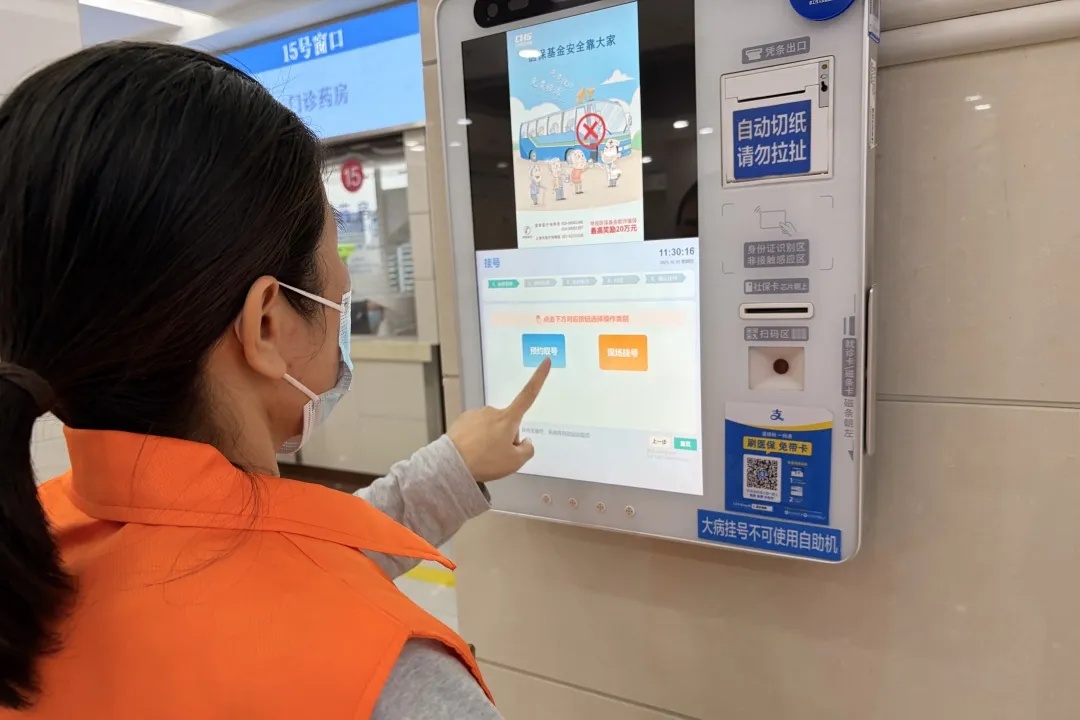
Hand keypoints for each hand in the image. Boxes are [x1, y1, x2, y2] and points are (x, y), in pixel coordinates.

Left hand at [448, 358, 551, 482]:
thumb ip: (527, 450)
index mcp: (508, 418)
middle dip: (506, 436)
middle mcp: (493, 411)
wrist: (452, 463)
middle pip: (508, 422)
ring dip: (490, 439)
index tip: (545, 361)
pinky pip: (476, 429)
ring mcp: (476, 414)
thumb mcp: (514, 462)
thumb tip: (526, 441)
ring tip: (482, 456)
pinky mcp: (463, 420)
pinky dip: (476, 439)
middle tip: (497, 456)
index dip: (539, 378)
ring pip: (491, 427)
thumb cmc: (485, 461)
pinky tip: (472, 451)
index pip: (529, 394)